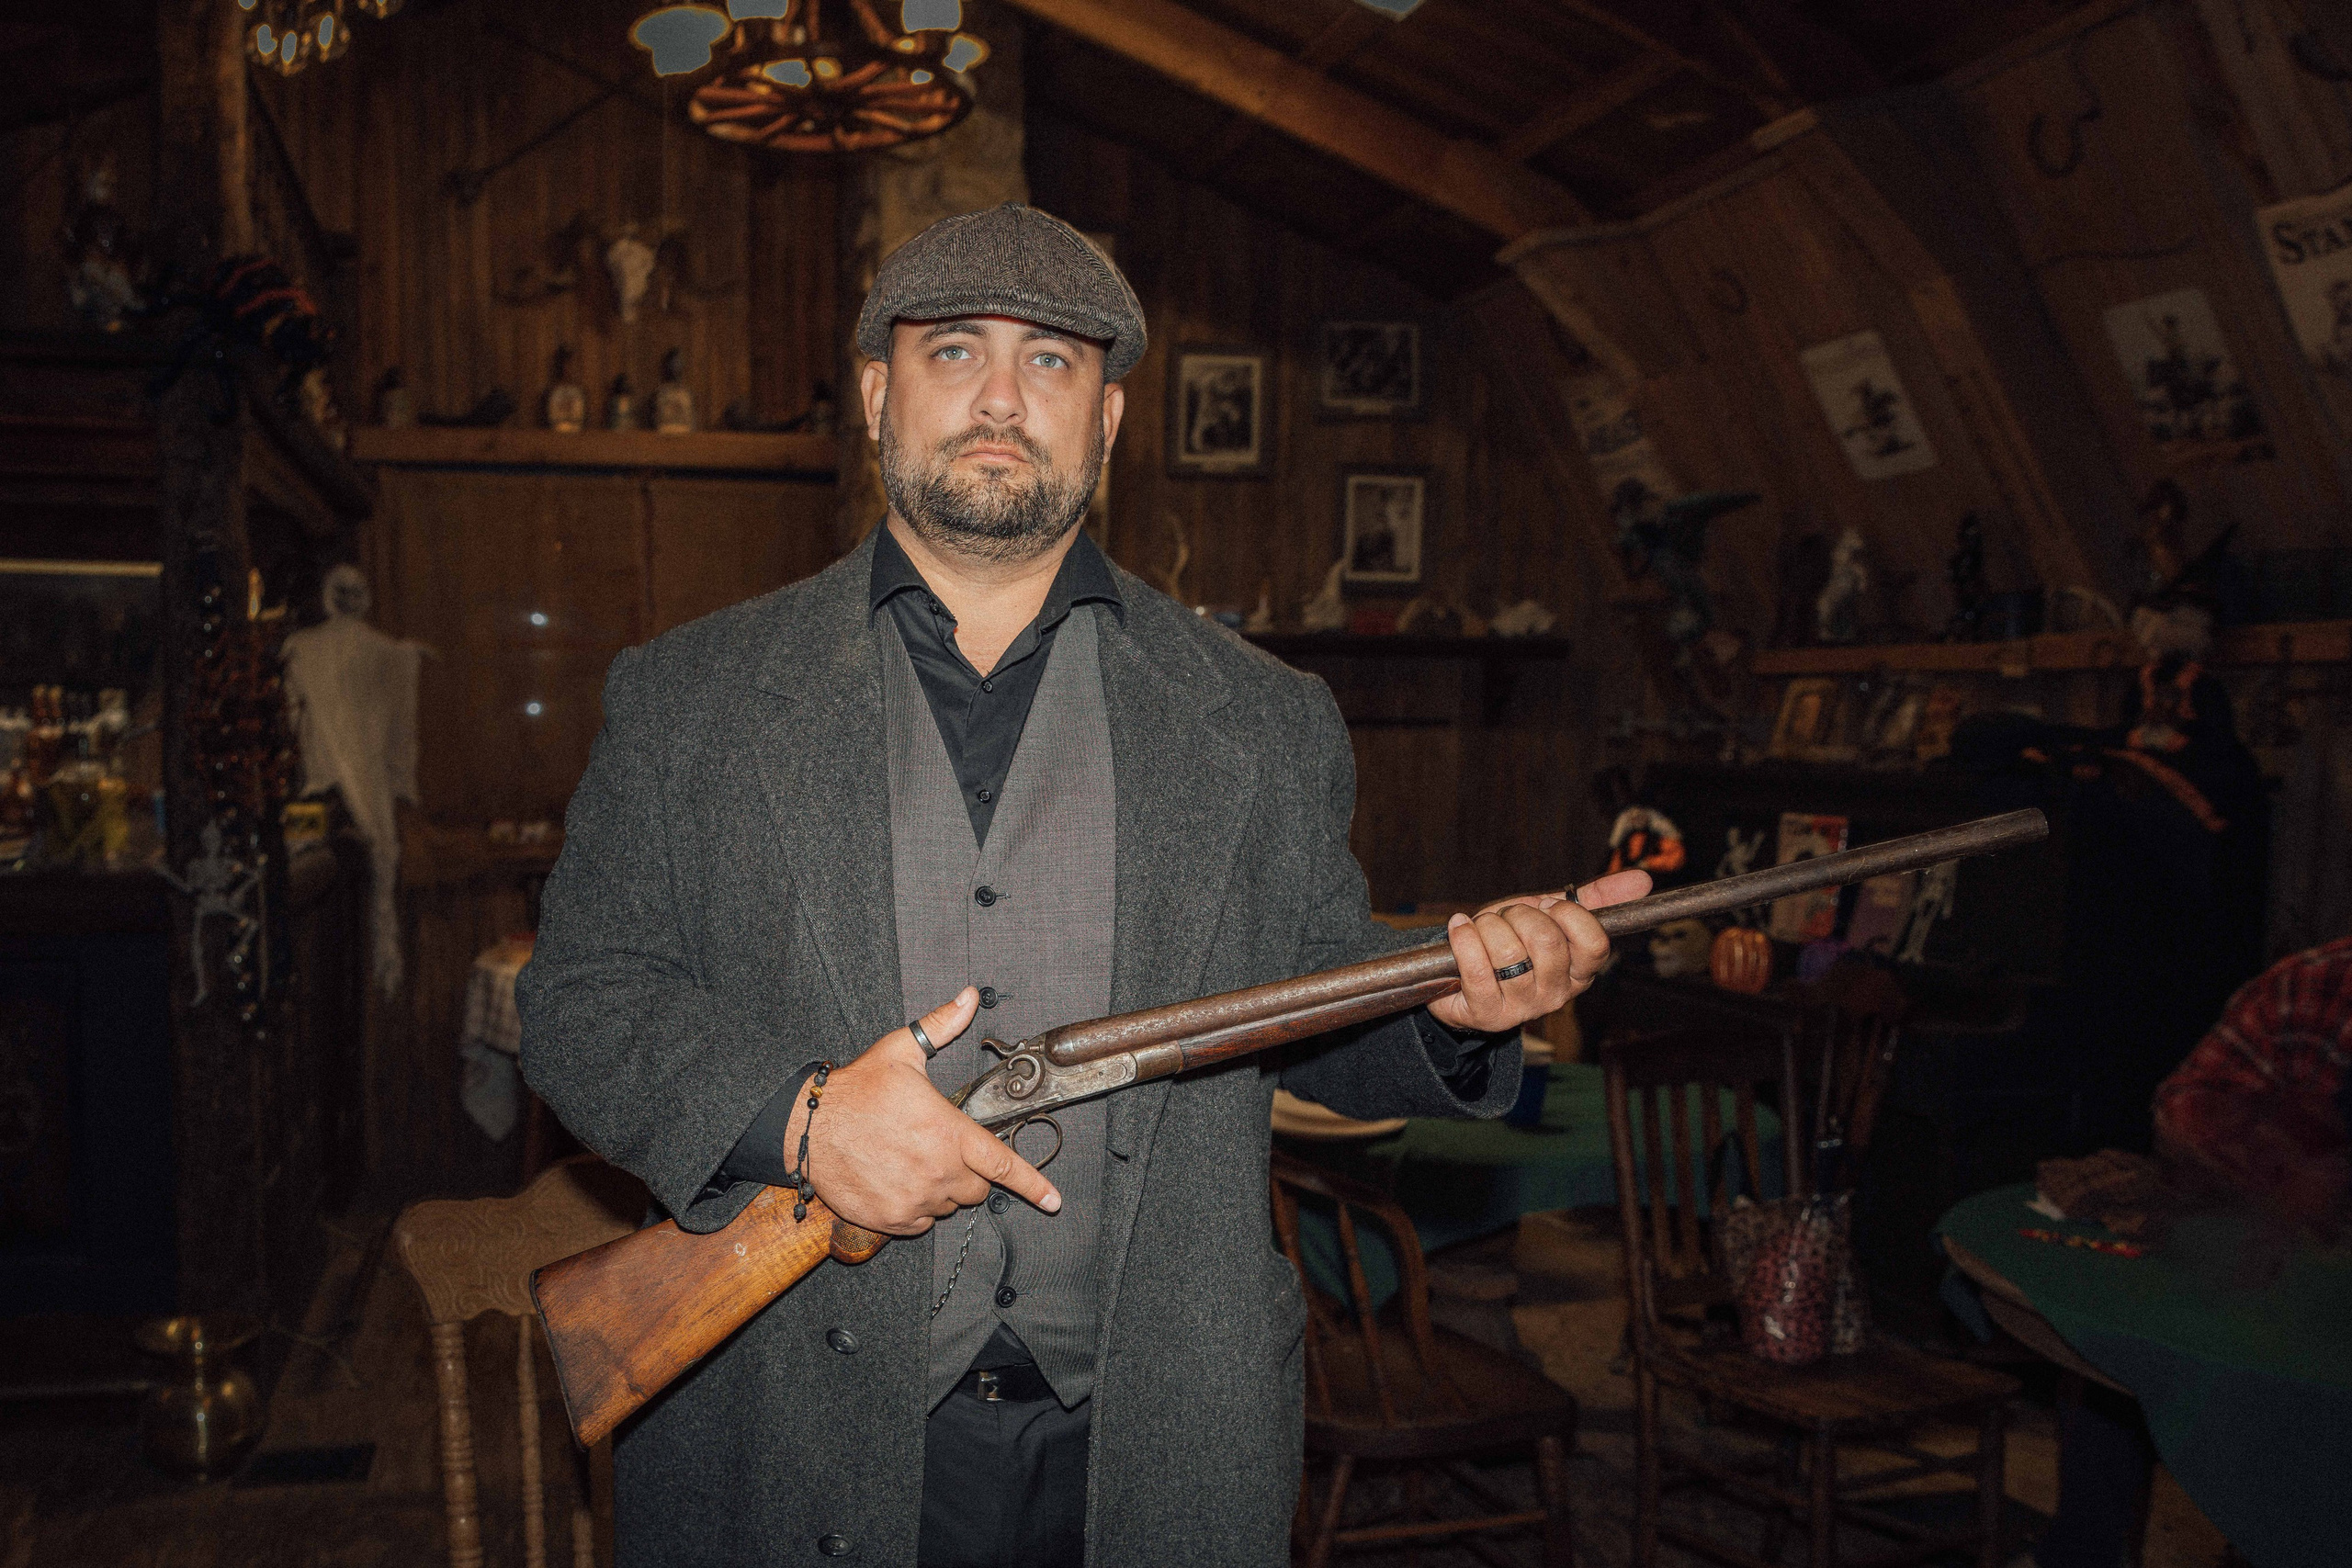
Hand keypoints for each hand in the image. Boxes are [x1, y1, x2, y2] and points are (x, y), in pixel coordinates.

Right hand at [788, 986, 1061, 1235]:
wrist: (807, 1127)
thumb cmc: (855, 1090)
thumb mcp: (901, 1050)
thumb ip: (941, 1026)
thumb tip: (968, 998)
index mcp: (950, 1134)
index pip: (1004, 1166)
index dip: (1034, 1184)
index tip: (1053, 1200)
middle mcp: (939, 1171)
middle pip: (976, 1187)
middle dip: (967, 1169)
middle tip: (939, 1148)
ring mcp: (915, 1199)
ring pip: (948, 1204)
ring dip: (940, 1187)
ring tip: (911, 1159)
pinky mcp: (891, 1219)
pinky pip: (919, 1221)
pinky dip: (915, 1206)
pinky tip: (897, 1180)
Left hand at [1425, 869, 1650, 1034]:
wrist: (1461, 975)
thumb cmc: (1513, 941)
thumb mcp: (1551, 916)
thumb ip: (1595, 899)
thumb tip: (1643, 880)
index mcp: (1580, 971)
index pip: (1594, 942)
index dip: (1567, 915)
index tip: (1545, 906)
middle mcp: (1558, 994)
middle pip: (1547, 942)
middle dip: (1518, 916)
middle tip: (1507, 919)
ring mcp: (1524, 1007)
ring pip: (1509, 953)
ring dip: (1488, 926)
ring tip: (1483, 929)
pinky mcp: (1489, 1014)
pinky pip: (1477, 968)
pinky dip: (1464, 939)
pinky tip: (1461, 928)